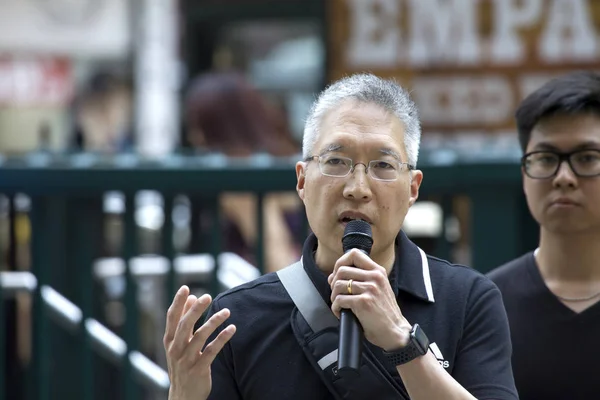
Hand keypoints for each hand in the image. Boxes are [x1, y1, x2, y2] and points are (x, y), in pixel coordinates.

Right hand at [163, 285, 235, 399]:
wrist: (183, 396)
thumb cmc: (182, 364)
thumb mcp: (179, 343)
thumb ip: (185, 320)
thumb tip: (191, 297)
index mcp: (169, 341)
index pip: (172, 318)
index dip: (178, 303)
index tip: (185, 288)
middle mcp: (176, 349)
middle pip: (185, 325)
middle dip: (195, 310)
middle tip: (207, 296)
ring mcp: (186, 360)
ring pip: (200, 337)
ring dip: (214, 322)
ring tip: (227, 311)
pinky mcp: (199, 369)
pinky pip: (212, 351)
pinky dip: (222, 339)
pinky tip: (232, 329)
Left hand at [328, 249, 410, 350]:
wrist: (395, 331)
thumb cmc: (383, 312)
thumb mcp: (378, 288)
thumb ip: (360, 279)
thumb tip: (333, 276)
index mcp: (378, 271)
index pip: (354, 254)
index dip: (340, 262)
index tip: (338, 275)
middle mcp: (374, 277)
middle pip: (341, 270)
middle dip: (333, 283)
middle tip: (337, 294)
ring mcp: (370, 289)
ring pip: (338, 285)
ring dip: (333, 297)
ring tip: (339, 305)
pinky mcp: (363, 302)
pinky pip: (339, 300)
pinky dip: (336, 308)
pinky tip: (341, 313)